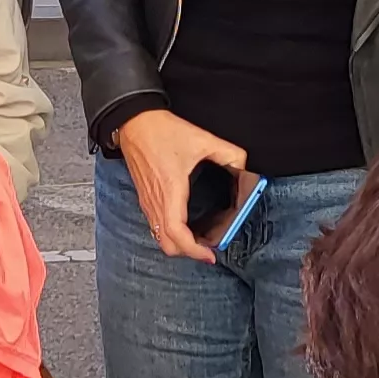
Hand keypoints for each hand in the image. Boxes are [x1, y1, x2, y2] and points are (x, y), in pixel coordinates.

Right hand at [111, 108, 248, 264]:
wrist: (134, 122)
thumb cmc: (161, 131)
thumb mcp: (202, 139)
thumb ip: (229, 153)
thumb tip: (244, 166)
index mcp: (170, 192)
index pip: (176, 234)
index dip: (194, 250)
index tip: (210, 255)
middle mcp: (156, 202)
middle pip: (167, 244)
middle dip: (188, 252)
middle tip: (208, 248)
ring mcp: (148, 202)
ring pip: (160, 237)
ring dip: (179, 244)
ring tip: (200, 239)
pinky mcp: (145, 198)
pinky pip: (156, 226)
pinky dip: (171, 233)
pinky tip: (186, 224)